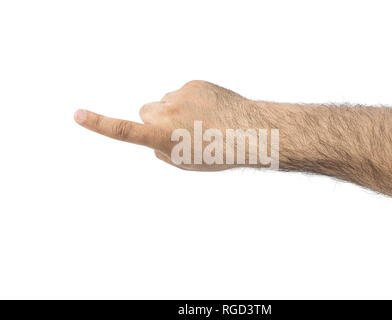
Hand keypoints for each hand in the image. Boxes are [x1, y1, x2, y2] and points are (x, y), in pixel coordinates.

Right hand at [74, 80, 272, 170]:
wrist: (252, 131)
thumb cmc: (219, 154)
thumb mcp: (185, 163)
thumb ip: (160, 150)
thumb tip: (153, 136)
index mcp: (162, 137)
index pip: (124, 131)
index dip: (99, 124)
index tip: (77, 115)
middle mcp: (166, 113)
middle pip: (146, 112)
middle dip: (157, 120)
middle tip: (182, 132)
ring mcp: (179, 95)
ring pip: (166, 102)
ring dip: (177, 111)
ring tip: (203, 123)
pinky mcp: (194, 83)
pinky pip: (184, 92)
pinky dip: (192, 101)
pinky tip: (210, 111)